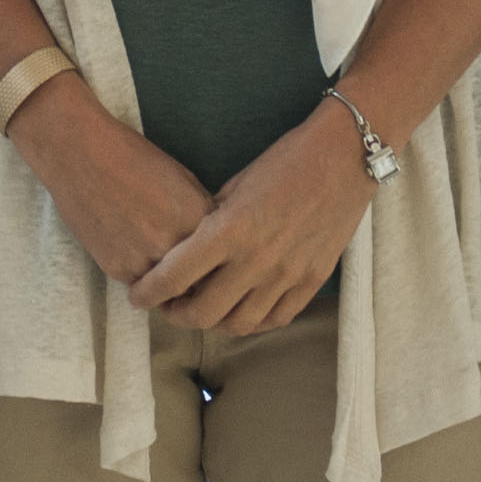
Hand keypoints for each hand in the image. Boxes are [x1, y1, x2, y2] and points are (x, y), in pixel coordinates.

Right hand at [2, 75, 217, 290]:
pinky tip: (136, 251)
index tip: (218, 261)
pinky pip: (142, 285)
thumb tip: (216, 242)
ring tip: (160, 259)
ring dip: (171, 283)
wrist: (79, 153)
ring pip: (171, 291)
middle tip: (193, 270)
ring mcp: (145, 261)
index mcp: (198, 219)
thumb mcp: (182, 178)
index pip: (225, 259)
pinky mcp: (118, 269)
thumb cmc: (132, 157)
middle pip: (201, 282)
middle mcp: (175, 246)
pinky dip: (143, 276)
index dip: (222, 261)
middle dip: (200, 278)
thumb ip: (201, 214)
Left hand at [128, 99, 374, 335]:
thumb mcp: (234, 187)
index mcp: (228, 230)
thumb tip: (186, 251)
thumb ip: (209, 224)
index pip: (174, 278)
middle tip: (168, 307)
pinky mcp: (312, 281)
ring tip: (204, 310)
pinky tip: (241, 310)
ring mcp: (287, 275)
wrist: (344, 157)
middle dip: (176, 315)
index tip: (137, 296)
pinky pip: (276, 319)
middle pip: (203, 313)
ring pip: (239, 324)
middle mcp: (256, 259)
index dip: (148, 294)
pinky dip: (253, 321)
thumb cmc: (284, 161)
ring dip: (214, 322)